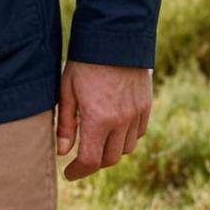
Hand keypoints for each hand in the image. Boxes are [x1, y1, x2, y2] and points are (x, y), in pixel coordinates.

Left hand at [56, 60, 152, 180]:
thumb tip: (63, 151)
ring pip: (126, 148)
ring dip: (111, 149)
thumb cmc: (85, 61)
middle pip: (109, 158)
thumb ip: (66, 123)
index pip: (91, 160)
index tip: (68, 173)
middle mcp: (121, 121)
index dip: (78, 171)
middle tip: (81, 156)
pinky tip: (115, 126)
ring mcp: (136, 114)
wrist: (115, 37)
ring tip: (97, 139)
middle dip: (94, 161)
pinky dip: (127, 136)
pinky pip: (139, 133)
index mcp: (98, 118)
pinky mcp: (146, 106)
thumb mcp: (67, 88)